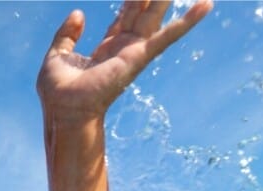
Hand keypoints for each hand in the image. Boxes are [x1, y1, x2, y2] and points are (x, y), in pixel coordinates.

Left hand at [37, 0, 213, 119]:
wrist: (62, 109)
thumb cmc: (57, 90)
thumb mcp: (58, 54)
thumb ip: (67, 34)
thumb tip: (79, 13)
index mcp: (106, 48)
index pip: (124, 17)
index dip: (132, 1)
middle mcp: (124, 48)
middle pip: (142, 13)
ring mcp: (134, 52)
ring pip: (154, 17)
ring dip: (166, 0)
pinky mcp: (139, 57)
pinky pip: (167, 36)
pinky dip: (187, 21)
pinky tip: (205, 5)